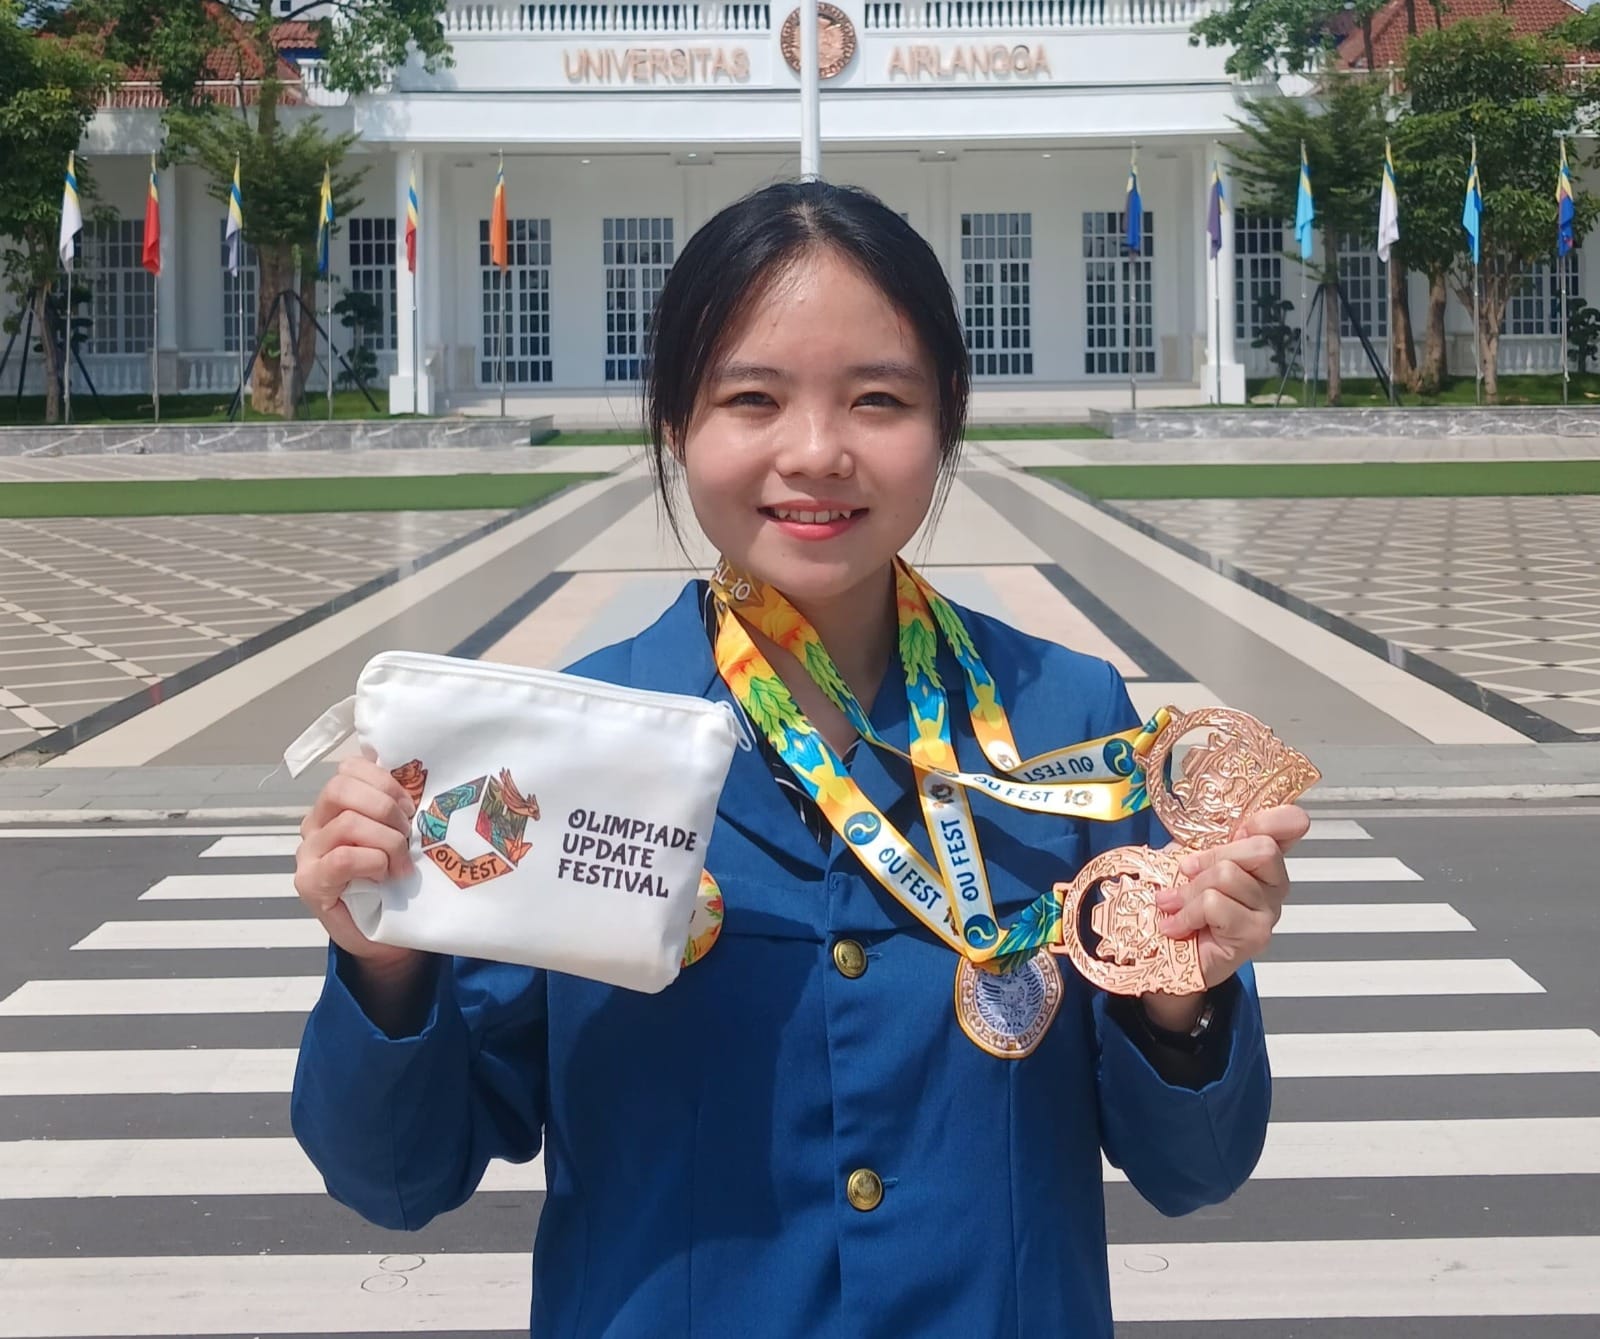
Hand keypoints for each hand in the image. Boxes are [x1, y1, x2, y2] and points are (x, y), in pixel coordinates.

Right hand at [294, 756, 424, 975]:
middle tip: (407, 832)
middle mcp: (316, 823)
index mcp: (336, 805)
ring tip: (401, 862)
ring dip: (386, 840)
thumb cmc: (393, 881)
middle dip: (385, 806)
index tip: (410, 806)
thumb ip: (394, 807)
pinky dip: (373, 862)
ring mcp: (309, 852)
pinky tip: (384, 876)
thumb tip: (415, 779)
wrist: (385, 935)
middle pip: (340, 787)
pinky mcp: (310, 882)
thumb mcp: (398, 834)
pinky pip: (344, 858)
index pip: (349, 768)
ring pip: (347, 823)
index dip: (385, 781)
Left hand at [1152, 803, 1309, 1000]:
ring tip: (1174, 905)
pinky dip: (1187, 913)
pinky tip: (1177, 925)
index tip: (1240, 829)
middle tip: (1186, 872)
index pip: (1292, 824)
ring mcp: (1269, 910)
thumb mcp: (1189, 861)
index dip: (1272, 818)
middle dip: (1212, 856)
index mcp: (1261, 857)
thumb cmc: (1183, 904)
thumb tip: (1196, 828)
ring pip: (1228, 876)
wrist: (1171, 955)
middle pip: (1260, 848)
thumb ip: (1201, 842)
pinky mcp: (1256, 935)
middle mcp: (1274, 882)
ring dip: (1189, 890)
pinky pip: (1216, 905)